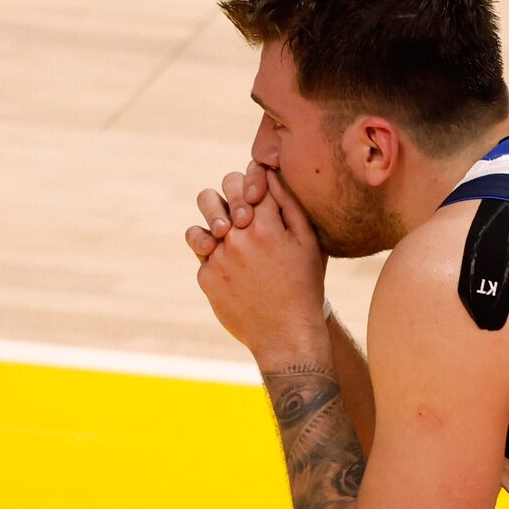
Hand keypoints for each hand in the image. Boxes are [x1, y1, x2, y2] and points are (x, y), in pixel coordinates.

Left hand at [186, 167, 327, 366]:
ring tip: (224, 232)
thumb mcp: (308, 241)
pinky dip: (213, 255)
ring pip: (200, 223)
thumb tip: (270, 173)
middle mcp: (238, 237)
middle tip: (241, 213)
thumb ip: (289, 203)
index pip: (251, 179)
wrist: (286, 334)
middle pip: (220, 191)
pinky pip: (201, 253)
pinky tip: (231, 267)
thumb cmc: (303, 285)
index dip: (254, 181)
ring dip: (211, 223)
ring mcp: (219, 257)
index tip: (258, 195)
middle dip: (231, 195)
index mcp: (266, 224)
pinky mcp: (206, 277)